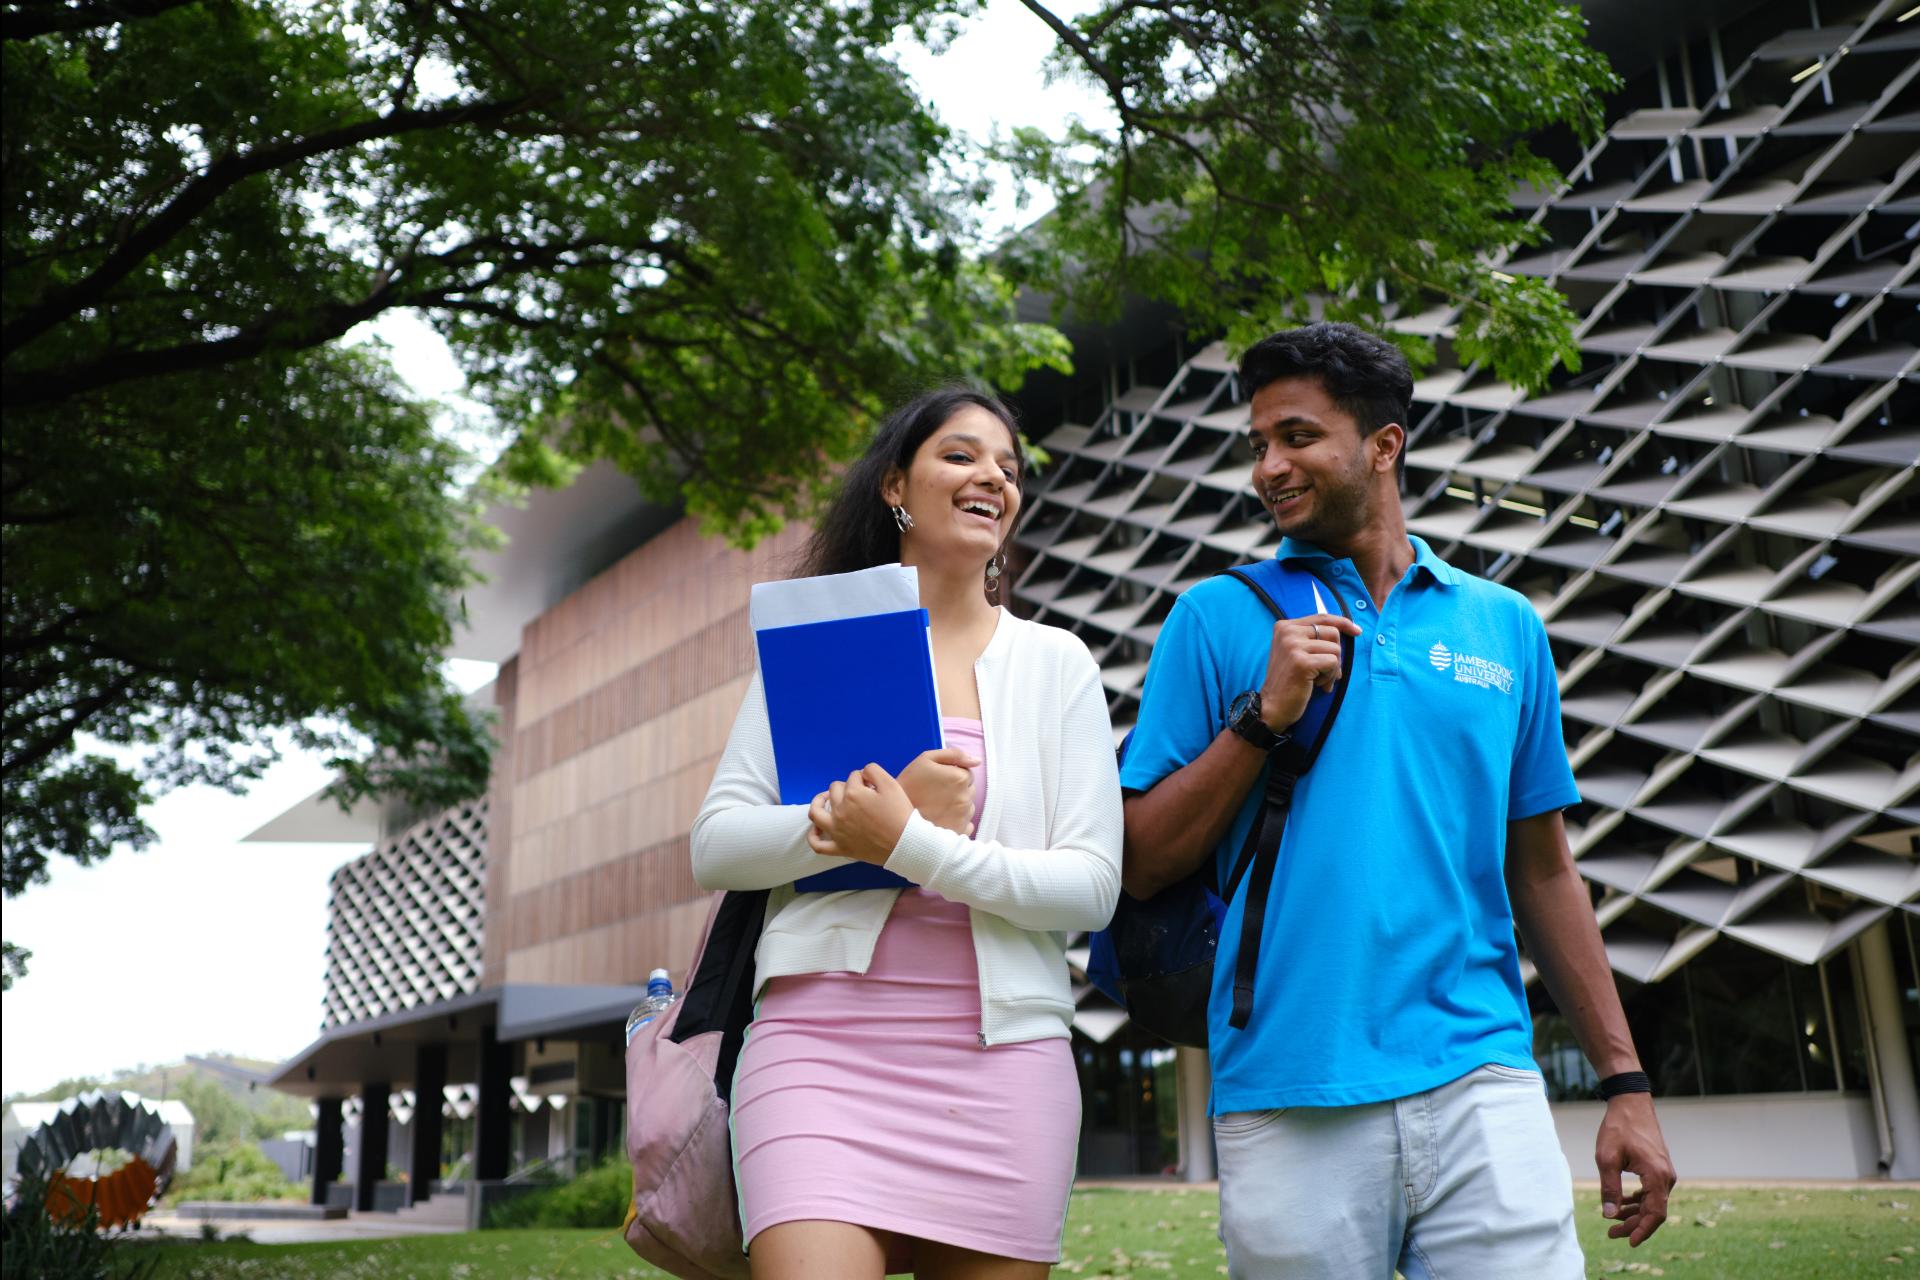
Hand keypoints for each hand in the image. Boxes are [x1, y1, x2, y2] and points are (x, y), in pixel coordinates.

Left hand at [807, 764, 913, 864]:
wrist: (906, 843)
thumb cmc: (900, 814)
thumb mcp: (891, 784)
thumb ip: (873, 770)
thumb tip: (862, 773)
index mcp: (853, 794)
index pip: (853, 777)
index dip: (864, 778)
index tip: (873, 786)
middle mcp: (840, 811)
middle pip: (835, 790)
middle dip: (846, 786)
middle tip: (860, 793)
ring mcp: (837, 831)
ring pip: (817, 813)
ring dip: (819, 802)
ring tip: (825, 799)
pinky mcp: (840, 848)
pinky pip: (818, 844)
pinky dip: (813, 836)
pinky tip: (817, 828)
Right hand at [898, 747, 978, 833]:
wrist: (895, 815)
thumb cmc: (909, 785)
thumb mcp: (925, 760)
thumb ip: (953, 754)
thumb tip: (976, 760)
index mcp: (960, 778)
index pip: (966, 773)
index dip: (952, 775)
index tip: (937, 781)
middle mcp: (966, 798)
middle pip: (969, 789)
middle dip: (956, 790)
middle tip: (935, 793)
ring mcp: (964, 817)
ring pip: (968, 806)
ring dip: (957, 805)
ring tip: (936, 806)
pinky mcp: (959, 831)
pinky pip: (966, 824)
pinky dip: (957, 821)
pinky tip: (941, 819)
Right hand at [1259, 612, 1362, 729]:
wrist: (1272, 705)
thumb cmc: (1289, 680)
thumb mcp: (1296, 652)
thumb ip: (1313, 638)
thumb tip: (1348, 630)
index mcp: (1285, 626)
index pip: (1322, 617)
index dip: (1343, 622)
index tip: (1357, 631)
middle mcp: (1287, 632)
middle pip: (1332, 632)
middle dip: (1335, 654)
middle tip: (1325, 672)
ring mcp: (1293, 646)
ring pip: (1335, 649)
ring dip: (1332, 669)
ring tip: (1318, 680)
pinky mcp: (1302, 662)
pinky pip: (1333, 663)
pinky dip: (1330, 677)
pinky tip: (1316, 685)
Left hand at [1595, 1093, 1674, 1245]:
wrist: (1631, 1103)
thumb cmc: (1618, 1128)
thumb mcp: (1607, 1158)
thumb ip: (1609, 1188)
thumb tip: (1609, 1214)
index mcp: (1656, 1175)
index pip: (1655, 1213)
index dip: (1643, 1230)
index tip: (1630, 1242)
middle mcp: (1666, 1176)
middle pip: (1654, 1211)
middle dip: (1634, 1225)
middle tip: (1611, 1233)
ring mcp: (1664, 1172)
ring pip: (1652, 1202)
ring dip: (1634, 1214)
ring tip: (1612, 1222)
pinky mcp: (1658, 1168)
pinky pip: (1651, 1192)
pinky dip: (1638, 1201)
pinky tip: (1622, 1204)